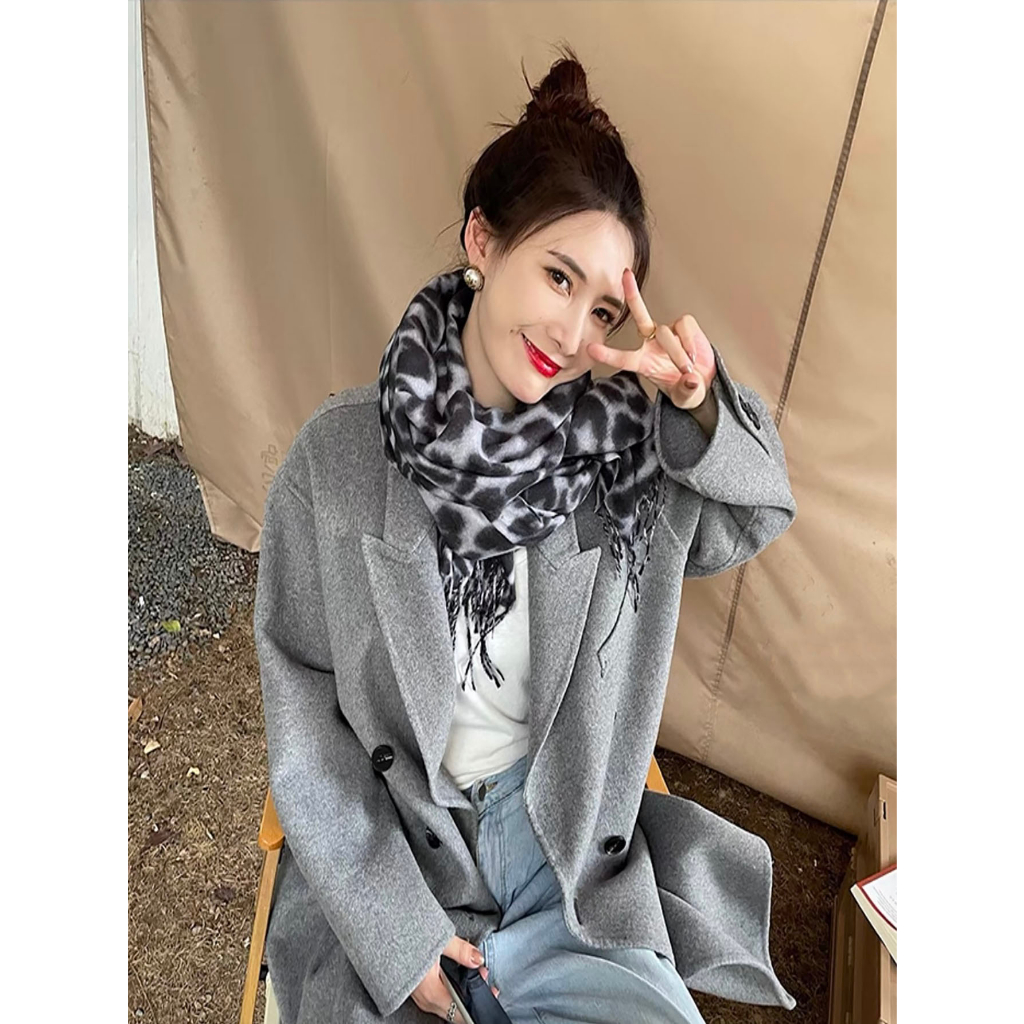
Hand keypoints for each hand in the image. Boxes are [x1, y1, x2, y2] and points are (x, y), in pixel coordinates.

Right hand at [410, 934, 498, 1020]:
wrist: (381, 934)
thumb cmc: (405, 938)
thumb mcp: (436, 940)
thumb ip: (460, 951)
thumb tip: (478, 960)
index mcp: (432, 992)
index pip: (460, 1011)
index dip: (478, 1002)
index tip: (491, 991)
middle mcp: (426, 1000)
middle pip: (456, 1010)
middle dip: (474, 994)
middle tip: (484, 975)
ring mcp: (421, 997)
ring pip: (448, 1004)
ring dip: (463, 991)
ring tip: (474, 971)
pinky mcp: (419, 991)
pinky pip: (440, 998)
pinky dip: (452, 989)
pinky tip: (458, 974)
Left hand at [587, 268, 716, 410]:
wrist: (704, 381)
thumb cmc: (686, 388)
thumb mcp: (685, 397)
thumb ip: (686, 391)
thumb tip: (691, 380)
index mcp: (644, 363)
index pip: (623, 358)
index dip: (607, 354)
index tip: (590, 349)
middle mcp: (652, 343)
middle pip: (640, 316)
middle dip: (633, 294)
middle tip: (625, 275)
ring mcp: (668, 333)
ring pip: (667, 333)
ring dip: (678, 353)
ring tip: (686, 367)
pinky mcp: (685, 326)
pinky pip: (685, 327)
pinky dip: (690, 341)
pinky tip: (693, 354)